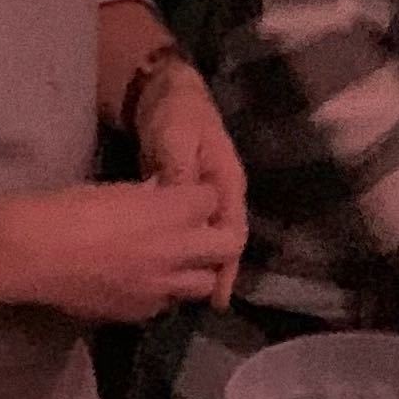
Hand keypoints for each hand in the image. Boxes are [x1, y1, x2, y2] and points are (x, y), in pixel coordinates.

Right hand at [0, 179, 244, 324]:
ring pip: (204, 284)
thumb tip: (165, 197)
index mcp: (169, 211)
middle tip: (201, 233)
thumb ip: (151, 199)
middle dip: (219, 238)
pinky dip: (163, 293)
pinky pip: (166, 304)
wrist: (33, 254)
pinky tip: (143, 283)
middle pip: (226, 247)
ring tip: (176, 263)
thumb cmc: (68, 209)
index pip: (213, 200)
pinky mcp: (140, 312)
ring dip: (196, 271)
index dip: (203, 197)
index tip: (193, 197)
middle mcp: (175, 250)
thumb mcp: (117, 191)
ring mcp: (160, 287)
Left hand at [131, 55, 245, 295]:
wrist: (165, 93)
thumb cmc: (176, 115)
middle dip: (218, 273)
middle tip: (203, 305)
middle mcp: (222, 194)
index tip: (218, 295)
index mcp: (227, 181)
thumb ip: (180, 172)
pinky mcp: (188, 198)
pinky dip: (186, 249)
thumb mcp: (176, 139)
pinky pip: (192, 231)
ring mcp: (206, 197)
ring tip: (187, 296)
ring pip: (209, 240)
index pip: (232, 231)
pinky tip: (170, 266)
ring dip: (201, 264)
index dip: (226, 265)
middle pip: (225, 243)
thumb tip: (180, 205)